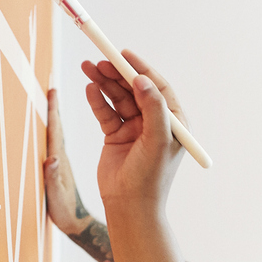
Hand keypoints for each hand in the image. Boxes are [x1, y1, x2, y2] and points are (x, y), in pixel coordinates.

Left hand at [41, 86, 86, 234]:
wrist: (71, 223)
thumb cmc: (61, 214)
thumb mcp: (56, 199)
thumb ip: (52, 180)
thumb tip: (49, 160)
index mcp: (54, 160)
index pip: (52, 131)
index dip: (52, 110)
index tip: (52, 89)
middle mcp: (55, 154)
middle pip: (56, 123)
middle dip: (55, 101)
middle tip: (55, 78)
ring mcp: (59, 157)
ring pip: (62, 127)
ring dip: (63, 109)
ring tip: (69, 92)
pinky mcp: (64, 162)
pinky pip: (67, 138)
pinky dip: (70, 123)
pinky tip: (79, 116)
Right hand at [81, 48, 185, 212]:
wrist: (129, 207)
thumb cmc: (150, 178)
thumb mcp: (157, 140)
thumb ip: (153, 108)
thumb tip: (143, 79)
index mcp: (172, 123)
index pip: (158, 88)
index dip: (142, 69)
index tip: (125, 54)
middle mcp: (154, 123)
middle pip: (135, 89)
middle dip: (118, 73)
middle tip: (101, 60)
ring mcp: (134, 129)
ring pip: (118, 98)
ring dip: (104, 83)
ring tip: (88, 68)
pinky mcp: (116, 136)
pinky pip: (106, 112)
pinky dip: (97, 100)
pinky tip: (90, 89)